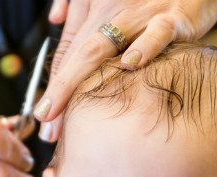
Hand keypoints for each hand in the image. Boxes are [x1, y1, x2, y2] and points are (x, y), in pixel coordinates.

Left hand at [37, 0, 216, 141]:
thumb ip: (80, 6)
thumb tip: (55, 18)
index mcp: (95, 7)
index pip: (68, 51)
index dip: (54, 84)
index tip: (44, 115)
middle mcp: (111, 9)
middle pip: (77, 53)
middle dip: (58, 91)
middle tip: (47, 126)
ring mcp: (140, 14)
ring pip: (101, 45)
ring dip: (77, 81)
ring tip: (64, 113)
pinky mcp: (172, 18)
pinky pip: (156, 33)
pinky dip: (144, 47)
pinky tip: (130, 65)